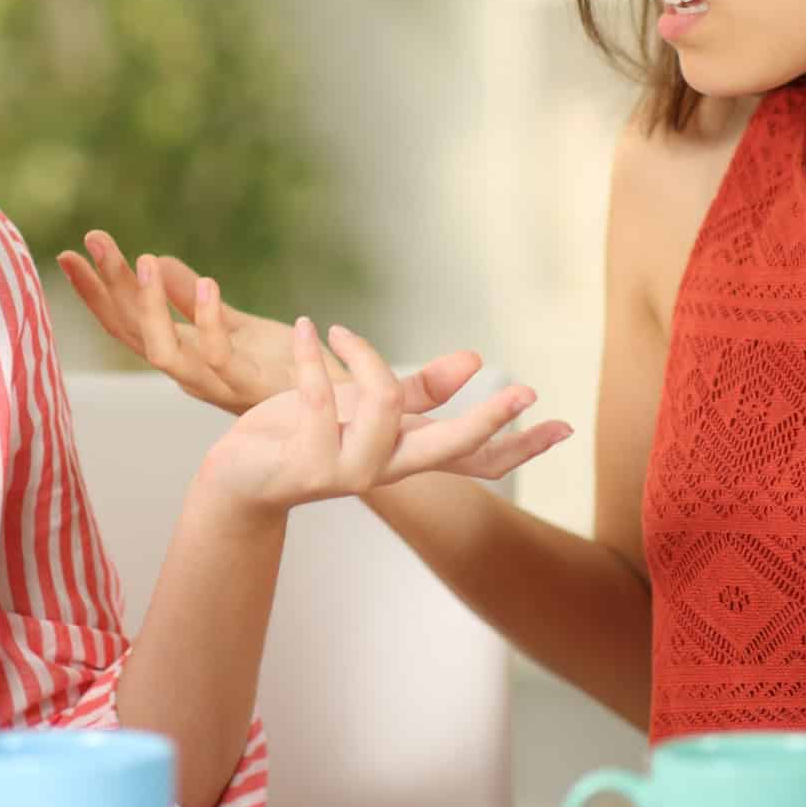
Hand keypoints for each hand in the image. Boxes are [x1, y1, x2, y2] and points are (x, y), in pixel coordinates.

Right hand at [58, 230, 342, 414]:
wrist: (342, 409)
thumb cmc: (289, 367)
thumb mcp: (235, 323)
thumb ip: (194, 299)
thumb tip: (154, 260)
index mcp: (183, 355)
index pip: (126, 322)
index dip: (98, 291)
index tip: (71, 253)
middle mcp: (190, 374)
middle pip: (132, 333)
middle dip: (106, 290)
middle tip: (88, 243)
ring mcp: (217, 384)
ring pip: (164, 352)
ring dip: (149, 307)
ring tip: (141, 260)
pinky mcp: (251, 388)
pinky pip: (220, 358)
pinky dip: (209, 322)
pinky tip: (209, 283)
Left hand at [197, 317, 570, 515]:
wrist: (241, 476)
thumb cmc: (306, 435)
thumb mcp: (364, 405)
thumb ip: (419, 390)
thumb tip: (478, 361)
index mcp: (406, 456)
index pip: (478, 459)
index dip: (522, 445)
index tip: (565, 426)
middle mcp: (386, 470)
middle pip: (452, 449)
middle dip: (488, 419)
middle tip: (522, 390)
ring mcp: (348, 472)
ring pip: (383, 405)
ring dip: (360, 353)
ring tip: (332, 330)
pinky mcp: (305, 465)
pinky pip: (319, 397)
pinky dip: (311, 356)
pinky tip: (306, 330)